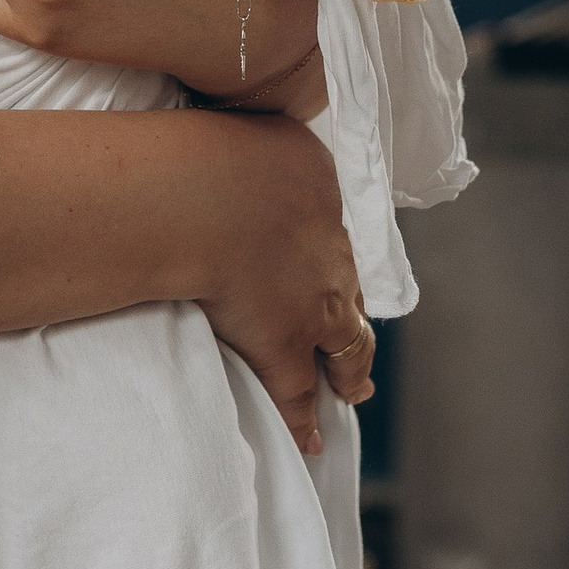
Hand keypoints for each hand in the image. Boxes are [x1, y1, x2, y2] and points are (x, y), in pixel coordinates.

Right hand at [192, 110, 375, 456]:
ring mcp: (314, 304)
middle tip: (361, 344)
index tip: (335, 265)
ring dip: (350, 372)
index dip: (336, 254)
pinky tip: (309, 441)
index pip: (336, 229)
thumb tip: (237, 128)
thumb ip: (254, 141)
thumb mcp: (247, 127)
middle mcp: (332, 249)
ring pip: (346, 347)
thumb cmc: (213, 149)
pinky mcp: (285, 346)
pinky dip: (306, 422)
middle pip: (353, 291)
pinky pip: (300, 393)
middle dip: (357, 318)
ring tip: (353, 391)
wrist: (207, 197)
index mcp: (321, 188)